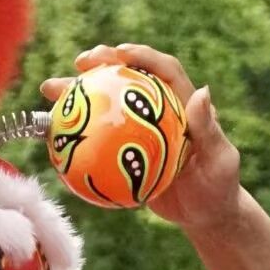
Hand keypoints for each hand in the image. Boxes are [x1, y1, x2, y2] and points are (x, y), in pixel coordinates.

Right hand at [42, 44, 243, 231]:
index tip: (119, 54)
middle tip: (80, 63)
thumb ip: (209, 129)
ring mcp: (139, 129)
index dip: (143, 56)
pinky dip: (75, 134)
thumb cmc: (218, 189)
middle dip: (103, 63)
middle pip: (128, 77)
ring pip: (106, 105)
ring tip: (50, 91)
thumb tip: (202, 91)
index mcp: (183, 104)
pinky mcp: (125, 150)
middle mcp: (158, 109)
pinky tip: (51, 135)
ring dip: (77, 94)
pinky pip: (97, 139)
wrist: (205, 215)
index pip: (163, 70)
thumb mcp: (219, 161)